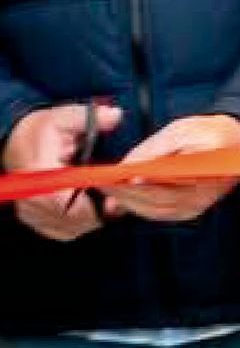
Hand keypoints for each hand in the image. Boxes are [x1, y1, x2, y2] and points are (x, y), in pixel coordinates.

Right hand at [6, 101, 119, 240]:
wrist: (17, 143)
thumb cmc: (43, 131)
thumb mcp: (65, 117)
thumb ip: (90, 118)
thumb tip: (115, 115)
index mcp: (37, 168)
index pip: (61, 200)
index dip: (89, 207)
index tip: (109, 203)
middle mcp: (28, 192)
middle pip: (68, 219)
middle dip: (95, 214)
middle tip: (112, 205)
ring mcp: (28, 207)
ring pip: (66, 229)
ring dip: (88, 221)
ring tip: (101, 206)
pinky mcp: (32, 217)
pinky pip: (59, 232)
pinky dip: (77, 226)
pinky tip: (86, 212)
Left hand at [104, 112, 239, 222]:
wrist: (235, 145)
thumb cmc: (209, 133)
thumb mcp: (182, 130)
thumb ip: (155, 149)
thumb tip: (130, 166)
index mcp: (208, 168)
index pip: (170, 179)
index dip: (142, 181)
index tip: (119, 176)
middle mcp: (205, 193)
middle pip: (158, 199)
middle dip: (127, 192)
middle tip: (102, 182)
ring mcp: (198, 205)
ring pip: (156, 210)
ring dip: (129, 202)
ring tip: (107, 190)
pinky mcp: (191, 210)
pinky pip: (160, 214)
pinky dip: (139, 208)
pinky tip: (122, 200)